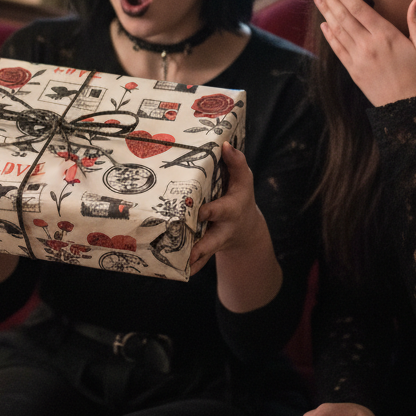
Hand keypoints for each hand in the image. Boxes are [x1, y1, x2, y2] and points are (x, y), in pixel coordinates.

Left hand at [189, 143, 269, 274]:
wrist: (244, 227)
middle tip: (189, 253)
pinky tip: (170, 271)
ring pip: (202, 254)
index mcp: (232, 209)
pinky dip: (186, 266)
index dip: (212, 210)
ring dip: (190, 261)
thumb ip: (236, 162)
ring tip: (176, 267)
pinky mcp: (205, 250)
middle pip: (212, 240)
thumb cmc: (239, 196)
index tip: (201, 212)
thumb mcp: (244, 179)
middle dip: (202, 247)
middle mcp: (223, 228)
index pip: (223, 209)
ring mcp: (214, 242)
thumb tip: (225, 144)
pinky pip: (196, 260)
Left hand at [312, 0, 415, 106]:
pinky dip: (330, 36)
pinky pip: (338, 50)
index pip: (359, 9)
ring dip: (326, 13)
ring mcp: (358, 59)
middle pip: (344, 17)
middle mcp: (368, 45)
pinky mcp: (354, 71)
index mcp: (386, 36)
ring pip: (338, 31)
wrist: (408, 111)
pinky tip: (323, 25)